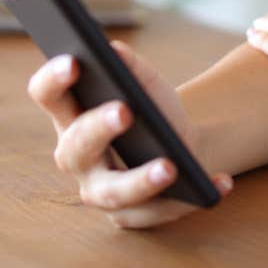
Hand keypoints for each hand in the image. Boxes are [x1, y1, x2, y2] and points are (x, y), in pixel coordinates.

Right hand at [26, 39, 234, 228]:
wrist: (177, 144)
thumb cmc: (151, 108)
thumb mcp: (146, 83)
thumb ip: (131, 67)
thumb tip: (116, 51)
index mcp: (70, 115)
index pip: (47, 96)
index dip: (53, 80)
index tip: (74, 60)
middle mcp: (76, 157)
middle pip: (75, 148)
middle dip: (97, 129)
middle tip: (124, 110)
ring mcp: (99, 191)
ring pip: (113, 192)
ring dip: (141, 180)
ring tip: (170, 166)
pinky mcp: (129, 216)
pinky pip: (156, 212)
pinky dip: (189, 199)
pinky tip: (220, 181)